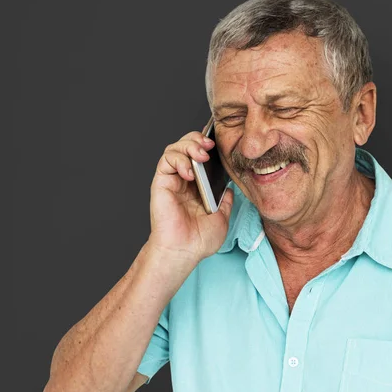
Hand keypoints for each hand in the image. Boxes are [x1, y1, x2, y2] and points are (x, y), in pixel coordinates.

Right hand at [147, 128, 233, 262]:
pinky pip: (166, 160)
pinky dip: (179, 159)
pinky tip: (190, 172)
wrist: (185, 251)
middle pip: (187, 146)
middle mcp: (184, 181)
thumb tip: (229, 188)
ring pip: (175, 149)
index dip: (208, 146)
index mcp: (198, 186)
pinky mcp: (161, 183)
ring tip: (201, 156)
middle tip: (210, 146)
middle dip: (198, 140)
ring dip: (189, 146)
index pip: (201, 157)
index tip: (220, 145)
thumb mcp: (222, 218)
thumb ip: (226, 201)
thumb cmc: (200, 239)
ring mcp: (172, 180)